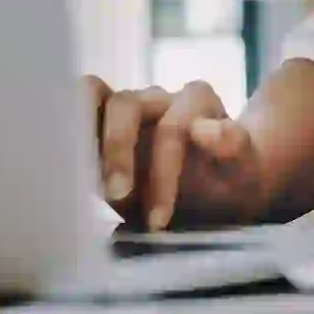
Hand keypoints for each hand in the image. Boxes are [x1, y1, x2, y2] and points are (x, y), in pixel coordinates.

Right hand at [84, 76, 266, 229]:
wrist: (221, 185)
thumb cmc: (233, 178)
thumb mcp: (245, 172)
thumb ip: (234, 147)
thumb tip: (206, 129)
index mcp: (196, 101)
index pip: (172, 128)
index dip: (163, 174)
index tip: (160, 220)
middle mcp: (158, 97)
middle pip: (125, 104)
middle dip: (118, 152)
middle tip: (117, 199)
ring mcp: (127, 107)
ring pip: (91, 93)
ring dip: (83, 133)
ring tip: (80, 174)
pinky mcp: (102, 124)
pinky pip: (77, 109)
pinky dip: (68, 130)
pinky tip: (67, 167)